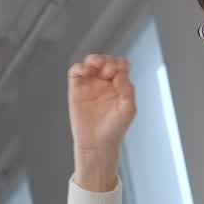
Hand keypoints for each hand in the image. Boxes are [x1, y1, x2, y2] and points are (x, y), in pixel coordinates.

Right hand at [67, 54, 134, 190]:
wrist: (97, 143)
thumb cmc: (114, 128)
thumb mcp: (128, 108)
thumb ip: (127, 89)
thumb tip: (120, 74)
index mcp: (119, 85)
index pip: (120, 65)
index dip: (119, 64)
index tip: (117, 75)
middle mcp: (104, 82)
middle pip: (106, 60)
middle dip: (107, 61)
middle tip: (107, 72)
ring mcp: (90, 84)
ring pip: (90, 62)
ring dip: (94, 59)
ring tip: (95, 67)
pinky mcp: (76, 89)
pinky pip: (76, 71)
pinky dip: (79, 67)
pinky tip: (85, 71)